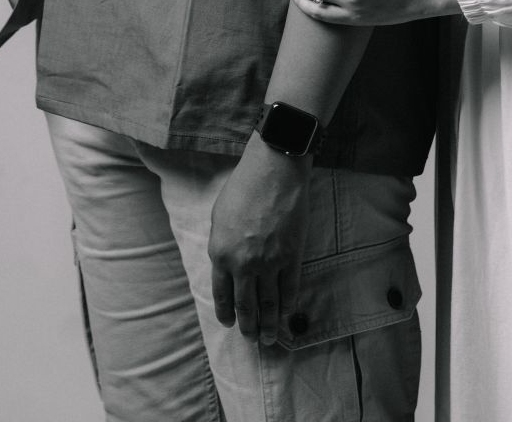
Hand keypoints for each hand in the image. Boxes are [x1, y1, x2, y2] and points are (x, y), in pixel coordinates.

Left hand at [208, 132, 310, 342]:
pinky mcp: (292, 256)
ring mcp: (269, 263)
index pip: (222, 295)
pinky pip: (290, 289)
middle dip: (248, 326)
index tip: (230, 323)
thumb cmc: (244, 186)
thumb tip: (228, 264)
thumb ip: (222, 245)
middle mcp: (243, 265)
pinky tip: (287, 314)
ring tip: (270, 338)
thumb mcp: (219, 216)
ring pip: (268, 304)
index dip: (227, 313)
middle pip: (246, 305)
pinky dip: (288, 305)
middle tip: (252, 339)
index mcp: (221, 254)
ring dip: (269, 324)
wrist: (274, 171)